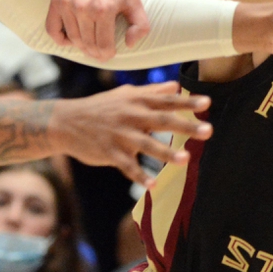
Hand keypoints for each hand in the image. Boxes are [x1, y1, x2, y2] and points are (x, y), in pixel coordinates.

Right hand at [47, 0, 149, 61]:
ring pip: (72, 39)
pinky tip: (70, 38)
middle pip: (87, 45)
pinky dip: (60, 39)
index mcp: (105, 8)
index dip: (107, 54)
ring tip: (88, 45)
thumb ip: (140, 24)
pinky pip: (52, 30)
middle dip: (95, 53)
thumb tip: (129, 45)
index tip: (109, 53)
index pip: (104, 46)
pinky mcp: (56, 1)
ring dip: (80, 46)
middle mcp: (85, 8)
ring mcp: (68, 5)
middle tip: (99, 52)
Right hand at [51, 81, 211, 186]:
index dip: (187, 102)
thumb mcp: (124, 95)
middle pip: (162, 121)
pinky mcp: (109, 153)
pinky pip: (127, 166)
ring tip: (186, 159)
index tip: (207, 103)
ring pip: (146, 145)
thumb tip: (175, 85)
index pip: (166, 101)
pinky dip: (139, 176)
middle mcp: (130, 116)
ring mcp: (119, 135)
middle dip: (185, 126)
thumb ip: (151, 92)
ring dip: (166, 153)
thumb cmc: (99, 107)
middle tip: (208, 131)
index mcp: (136, 102)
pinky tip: (153, 185)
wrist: (65, 121)